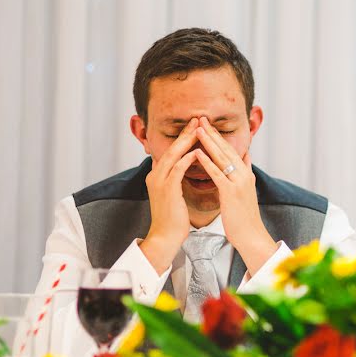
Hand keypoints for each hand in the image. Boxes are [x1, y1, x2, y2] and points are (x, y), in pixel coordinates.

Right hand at [141, 118, 202, 272]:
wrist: (166, 237)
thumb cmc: (174, 218)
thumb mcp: (175, 194)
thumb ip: (177, 179)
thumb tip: (186, 168)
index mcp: (158, 175)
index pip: (172, 151)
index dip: (184, 137)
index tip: (197, 125)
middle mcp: (156, 175)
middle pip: (171, 149)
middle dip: (186, 133)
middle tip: (198, 119)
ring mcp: (159, 182)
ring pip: (173, 156)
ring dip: (186, 142)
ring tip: (199, 129)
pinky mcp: (166, 190)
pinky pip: (176, 171)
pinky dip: (185, 160)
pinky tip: (196, 152)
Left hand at [193, 117, 276, 274]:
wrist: (251, 235)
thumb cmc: (245, 217)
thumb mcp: (248, 190)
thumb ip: (246, 172)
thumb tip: (246, 157)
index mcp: (247, 174)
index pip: (232, 150)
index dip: (219, 136)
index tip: (208, 124)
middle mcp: (244, 175)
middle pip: (227, 149)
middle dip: (213, 133)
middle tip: (201, 118)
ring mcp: (239, 182)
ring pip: (222, 157)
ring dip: (209, 142)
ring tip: (197, 129)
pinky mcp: (231, 192)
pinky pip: (217, 174)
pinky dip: (207, 162)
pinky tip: (197, 152)